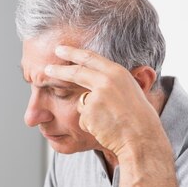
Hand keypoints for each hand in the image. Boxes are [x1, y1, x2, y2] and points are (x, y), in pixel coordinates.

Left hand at [44, 45, 165, 157]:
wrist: (141, 137)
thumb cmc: (137, 118)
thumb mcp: (128, 91)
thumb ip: (110, 83)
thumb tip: (90, 82)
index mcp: (117, 72)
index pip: (90, 57)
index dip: (73, 52)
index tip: (60, 49)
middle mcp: (106, 80)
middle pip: (76, 72)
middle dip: (59, 70)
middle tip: (46, 68)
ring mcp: (96, 96)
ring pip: (82, 103)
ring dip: (90, 114)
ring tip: (109, 121)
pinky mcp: (89, 112)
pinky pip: (83, 119)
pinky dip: (90, 125)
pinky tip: (105, 128)